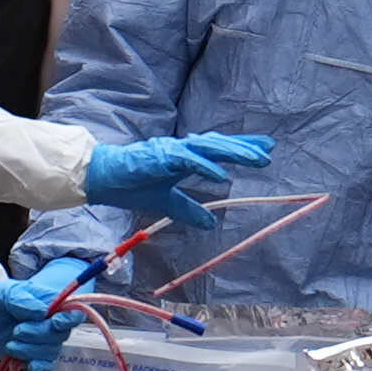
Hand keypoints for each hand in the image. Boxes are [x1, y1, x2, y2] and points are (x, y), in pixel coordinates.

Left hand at [0, 260, 95, 370]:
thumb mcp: (3, 292)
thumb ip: (21, 300)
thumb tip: (42, 312)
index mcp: (49, 302)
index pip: (71, 312)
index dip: (68, 319)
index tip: (55, 322)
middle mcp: (50, 322)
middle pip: (60, 334)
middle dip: (40, 335)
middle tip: (17, 331)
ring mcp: (41, 340)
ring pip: (51, 351)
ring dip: (31, 350)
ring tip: (10, 344)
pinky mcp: (31, 355)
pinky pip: (44, 366)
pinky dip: (39, 367)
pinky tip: (29, 365)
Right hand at [79, 132, 274, 235]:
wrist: (102, 178)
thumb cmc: (131, 184)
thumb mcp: (167, 203)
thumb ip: (189, 211)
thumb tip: (211, 224)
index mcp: (183, 157)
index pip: (217, 150)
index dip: (241, 149)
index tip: (265, 150)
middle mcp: (181, 149)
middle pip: (219, 145)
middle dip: (244, 148)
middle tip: (269, 151)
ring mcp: (171, 151)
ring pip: (209, 148)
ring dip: (233, 153)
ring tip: (256, 160)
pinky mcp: (160, 158)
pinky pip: (187, 161)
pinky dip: (205, 166)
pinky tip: (222, 174)